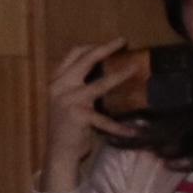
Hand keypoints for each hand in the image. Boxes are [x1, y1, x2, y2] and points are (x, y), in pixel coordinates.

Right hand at [41, 39, 143, 186]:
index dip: (92, 46)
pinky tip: (134, 131)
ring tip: (135, 69)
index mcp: (57, 80)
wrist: (58, 151)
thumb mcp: (67, 100)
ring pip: (99, 84)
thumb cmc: (67, 125)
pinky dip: (120, 127)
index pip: (73, 54)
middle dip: (105, 48)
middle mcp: (60, 86)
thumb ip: (78, 85)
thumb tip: (105, 71)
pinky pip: (105, 121)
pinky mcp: (78, 117)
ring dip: (119, 76)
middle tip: (123, 41)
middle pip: (85, 60)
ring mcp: (68, 101)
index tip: (111, 43)